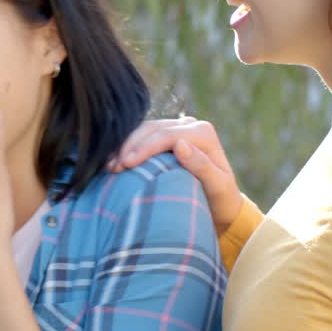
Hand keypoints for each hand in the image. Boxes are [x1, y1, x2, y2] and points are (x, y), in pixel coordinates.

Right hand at [111, 117, 241, 235]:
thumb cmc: (221, 200)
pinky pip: (142, 136)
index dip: (145, 148)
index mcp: (204, 133)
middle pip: (153, 129)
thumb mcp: (218, 186)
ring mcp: (177, 128)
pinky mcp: (166, 137)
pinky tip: (114, 161)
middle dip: (130, 146)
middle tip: (112, 167)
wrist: (222, 205)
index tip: (127, 164)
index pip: (168, 135)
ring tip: (110, 165)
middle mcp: (191, 125)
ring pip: (144, 130)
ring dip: (125, 146)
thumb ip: (201, 166)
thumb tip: (180, 144)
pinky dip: (127, 147)